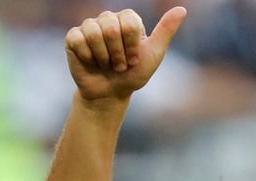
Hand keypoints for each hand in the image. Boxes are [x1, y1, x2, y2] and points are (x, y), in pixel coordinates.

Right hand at [64, 7, 186, 102]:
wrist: (111, 94)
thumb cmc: (133, 75)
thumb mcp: (153, 55)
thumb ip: (166, 31)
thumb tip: (182, 9)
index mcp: (128, 19)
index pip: (130, 23)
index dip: (132, 46)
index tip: (133, 59)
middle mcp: (108, 18)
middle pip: (111, 28)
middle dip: (118, 54)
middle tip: (119, 65)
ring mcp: (90, 27)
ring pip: (93, 33)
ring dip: (103, 57)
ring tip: (107, 65)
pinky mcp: (73, 37)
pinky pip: (78, 40)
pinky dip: (87, 57)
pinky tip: (91, 62)